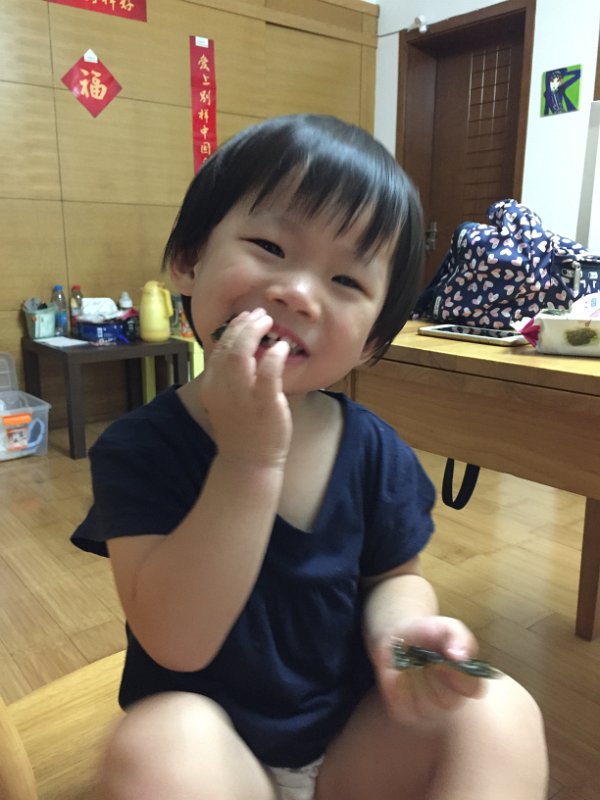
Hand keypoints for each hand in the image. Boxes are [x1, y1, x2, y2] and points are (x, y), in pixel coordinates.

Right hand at [200, 308, 291, 467]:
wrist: (249, 462)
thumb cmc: (242, 429)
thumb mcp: (227, 399)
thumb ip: (232, 375)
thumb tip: (246, 347)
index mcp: (211, 386)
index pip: (218, 348)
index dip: (232, 329)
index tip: (246, 318)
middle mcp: (222, 389)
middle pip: (228, 346)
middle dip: (244, 325)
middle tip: (259, 315)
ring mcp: (243, 397)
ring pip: (242, 354)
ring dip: (255, 333)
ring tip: (268, 322)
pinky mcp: (265, 405)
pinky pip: (268, 373)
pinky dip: (273, 356)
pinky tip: (281, 347)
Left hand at [372, 616, 486, 724]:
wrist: (399, 637)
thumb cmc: (429, 633)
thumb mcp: (446, 627)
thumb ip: (458, 637)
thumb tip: (460, 657)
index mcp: (467, 683)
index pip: (473, 690)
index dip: (458, 673)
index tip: (445, 655)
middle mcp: (451, 701)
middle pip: (447, 699)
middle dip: (433, 672)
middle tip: (424, 654)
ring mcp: (429, 710)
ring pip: (425, 704)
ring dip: (415, 677)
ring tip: (412, 660)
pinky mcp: (407, 712)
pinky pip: (405, 706)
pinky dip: (399, 684)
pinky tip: (400, 671)